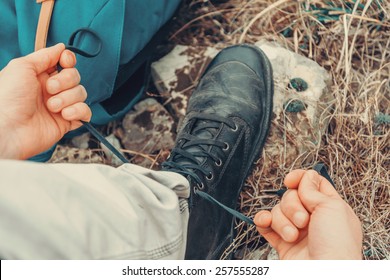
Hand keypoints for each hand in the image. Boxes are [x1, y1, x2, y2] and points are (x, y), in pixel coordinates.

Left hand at [0, 43, 90, 159]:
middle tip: (50, 89)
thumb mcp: (21, 66)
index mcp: (40, 76)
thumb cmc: (7, 98)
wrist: (7, 129)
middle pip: (75, 76)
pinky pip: (85, 112)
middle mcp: (51, 90)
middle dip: (66, 81)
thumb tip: (62, 47)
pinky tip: (65, 115)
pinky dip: (78, 111)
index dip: (68, 61)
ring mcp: (60, 106)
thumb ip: (44, 55)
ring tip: (51, 107)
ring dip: (68, 98)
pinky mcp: (67, 122)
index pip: (64, 63)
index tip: (65, 62)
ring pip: (81, 93)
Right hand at [255, 169, 362, 259]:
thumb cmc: (337, 245)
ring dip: (283, 221)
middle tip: (303, 221)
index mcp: (330, 208)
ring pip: (278, 210)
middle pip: (291, 196)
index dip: (300, 178)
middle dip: (292, 206)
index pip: (312, 183)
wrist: (324, 274)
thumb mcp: (332, 207)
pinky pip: (266, 224)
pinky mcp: (282, 242)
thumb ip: (313, 189)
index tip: (290, 180)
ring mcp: (297, 230)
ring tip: (294, 235)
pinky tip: (266, 222)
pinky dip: (263, 221)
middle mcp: (313, 218)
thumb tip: (305, 176)